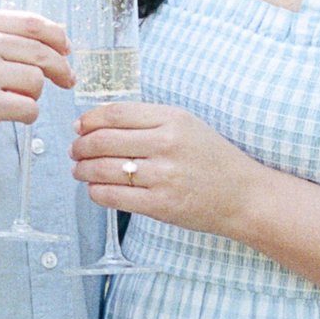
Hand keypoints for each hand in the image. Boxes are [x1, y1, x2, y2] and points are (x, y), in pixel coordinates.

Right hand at [0, 12, 71, 153]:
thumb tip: (45, 40)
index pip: (33, 23)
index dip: (57, 37)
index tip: (66, 49)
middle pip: (42, 52)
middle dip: (61, 68)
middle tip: (66, 80)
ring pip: (37, 81)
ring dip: (35, 94)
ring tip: (18, 100)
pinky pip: (28, 108)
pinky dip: (28, 114)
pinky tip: (15, 115)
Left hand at [71, 102, 261, 237]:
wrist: (244, 196)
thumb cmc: (213, 159)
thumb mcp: (186, 125)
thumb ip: (147, 121)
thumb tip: (98, 122)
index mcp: (172, 119)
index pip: (115, 113)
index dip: (89, 120)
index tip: (80, 126)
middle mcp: (167, 144)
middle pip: (103, 140)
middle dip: (80, 146)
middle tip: (75, 150)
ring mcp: (163, 176)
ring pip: (103, 169)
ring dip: (83, 170)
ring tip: (80, 170)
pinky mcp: (160, 205)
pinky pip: (113, 196)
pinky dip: (96, 191)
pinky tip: (95, 188)